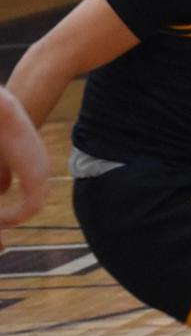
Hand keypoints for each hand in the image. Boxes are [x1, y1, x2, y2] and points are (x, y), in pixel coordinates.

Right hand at [0, 100, 50, 231]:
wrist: (2, 115)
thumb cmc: (1, 133)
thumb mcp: (2, 160)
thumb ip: (3, 174)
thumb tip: (3, 191)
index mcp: (33, 162)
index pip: (31, 192)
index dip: (14, 206)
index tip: (1, 215)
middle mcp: (41, 168)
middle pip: (33, 201)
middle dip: (14, 214)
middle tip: (2, 221)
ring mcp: (41, 172)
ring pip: (32, 207)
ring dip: (13, 217)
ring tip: (0, 220)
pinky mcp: (36, 176)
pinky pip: (29, 207)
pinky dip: (14, 216)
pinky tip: (1, 218)